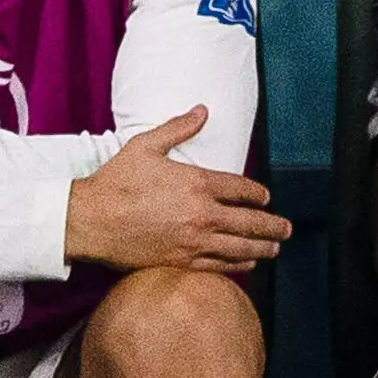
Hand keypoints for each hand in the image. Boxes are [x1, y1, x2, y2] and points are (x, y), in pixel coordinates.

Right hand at [61, 108, 289, 273]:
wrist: (90, 220)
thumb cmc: (115, 182)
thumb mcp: (145, 146)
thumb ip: (178, 128)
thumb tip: (202, 111)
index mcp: (197, 182)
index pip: (242, 189)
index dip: (259, 194)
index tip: (266, 197)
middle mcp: (202, 214)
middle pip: (250, 222)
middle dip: (272, 225)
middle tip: (286, 229)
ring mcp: (194, 241)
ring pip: (241, 248)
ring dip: (263, 248)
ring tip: (275, 248)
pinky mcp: (182, 262)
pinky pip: (220, 266)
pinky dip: (239, 265)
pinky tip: (247, 263)